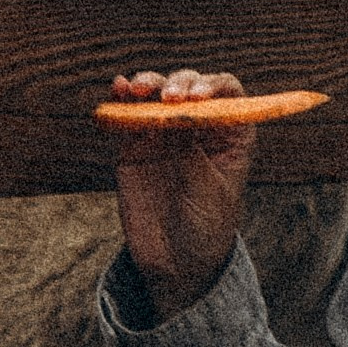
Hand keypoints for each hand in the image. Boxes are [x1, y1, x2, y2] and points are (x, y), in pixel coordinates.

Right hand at [112, 70, 256, 320]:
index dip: (212, 85)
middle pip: (188, 85)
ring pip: (155, 94)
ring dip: (147, 83)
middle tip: (169, 97)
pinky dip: (120, 100)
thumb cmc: (207, 227)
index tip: (197, 96)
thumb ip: (191, 152)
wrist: (177, 263)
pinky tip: (118, 89)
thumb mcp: (206, 190)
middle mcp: (197, 126)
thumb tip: (178, 111)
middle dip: (177, 83)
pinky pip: (127, 116)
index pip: (226, 92)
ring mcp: (164, 133)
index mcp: (229, 133)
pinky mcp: (134, 146)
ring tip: (137, 88)